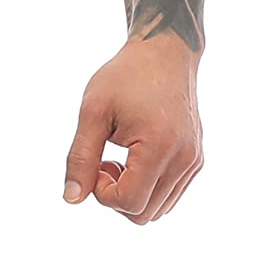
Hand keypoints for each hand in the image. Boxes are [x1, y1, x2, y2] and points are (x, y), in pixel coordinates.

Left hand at [63, 37, 202, 223]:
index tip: (96, 162)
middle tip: (104, 162)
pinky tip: (135, 159)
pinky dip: (147, 188)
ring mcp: (194, 161)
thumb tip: (72, 198)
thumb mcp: (93, 112)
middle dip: (115, 197)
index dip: (102, 193)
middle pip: (143, 214)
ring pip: (157, 210)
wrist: (164, 53)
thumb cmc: (126, 77)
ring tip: (120, 159)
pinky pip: (168, 196)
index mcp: (161, 146)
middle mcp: (185, 159)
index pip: (129, 202)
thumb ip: (80, 158)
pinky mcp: (195, 160)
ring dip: (131, 194)